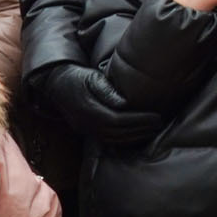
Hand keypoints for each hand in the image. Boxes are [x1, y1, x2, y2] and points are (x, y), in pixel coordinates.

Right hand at [39, 64, 163, 143]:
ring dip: (135, 137)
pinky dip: (124, 139)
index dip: (139, 120)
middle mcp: (86, 123)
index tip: (157, 117)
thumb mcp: (92, 77)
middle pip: (118, 132)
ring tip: (153, 130)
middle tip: (160, 124)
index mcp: (89, 109)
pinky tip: (137, 135)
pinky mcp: (85, 130)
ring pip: (113, 139)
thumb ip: (107, 90)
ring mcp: (85, 128)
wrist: (56, 84)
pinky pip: (107, 140)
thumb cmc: (78, 76)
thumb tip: (124, 103)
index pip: (118, 120)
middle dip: (141, 129)